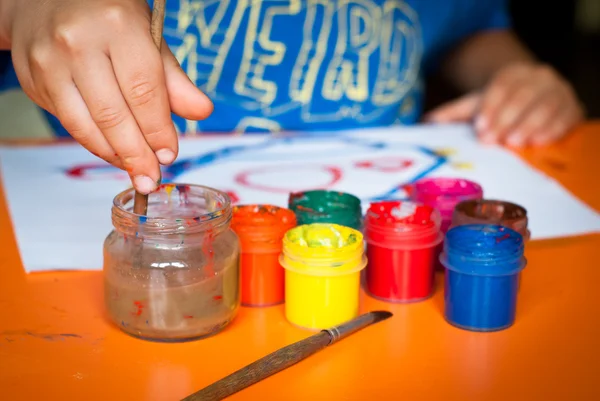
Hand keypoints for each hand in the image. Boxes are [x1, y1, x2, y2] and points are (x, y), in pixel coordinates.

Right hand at [9, 0, 213, 193]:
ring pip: (85, 125)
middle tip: (152, 178)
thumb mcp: (148, 35)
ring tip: (136, 172)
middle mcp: (77, 43)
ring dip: (114, 156)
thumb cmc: (106, 16)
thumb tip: (202, 112)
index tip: (170, 155)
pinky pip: (67, 123)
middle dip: (137, 155)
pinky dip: (93, 144)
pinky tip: (113, 153)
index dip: (158, 130)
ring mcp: (48, 62)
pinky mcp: (31, 80)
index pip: (144, 91)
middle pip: (113, 115)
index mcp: (117, 27)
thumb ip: (173, 78)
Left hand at [425, 62, 583, 146]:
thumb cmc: (499, 104)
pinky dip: (552, 130)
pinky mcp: (573, 108)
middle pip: (523, 97)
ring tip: (515, 142)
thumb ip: (453, 114)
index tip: (481, 128)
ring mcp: (558, 91)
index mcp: (513, 73)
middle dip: (506, 120)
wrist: (533, 95)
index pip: (501, 86)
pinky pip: (565, 117)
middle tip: (492, 140)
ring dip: (529, 125)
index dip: (491, 107)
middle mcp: (538, 77)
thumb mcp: (476, 104)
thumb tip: (424, 123)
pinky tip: (538, 142)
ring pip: (545, 106)